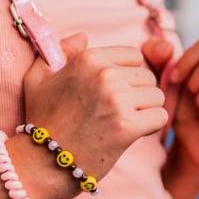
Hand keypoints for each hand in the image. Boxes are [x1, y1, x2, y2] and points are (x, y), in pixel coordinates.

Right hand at [18, 33, 168, 198]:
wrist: (42, 162)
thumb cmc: (42, 120)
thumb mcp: (38, 77)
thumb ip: (60, 51)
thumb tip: (83, 36)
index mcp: (89, 59)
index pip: (134, 56)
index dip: (129, 74)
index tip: (114, 92)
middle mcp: (105, 75)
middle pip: (148, 76)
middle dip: (138, 93)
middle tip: (117, 111)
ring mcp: (117, 100)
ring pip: (157, 96)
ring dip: (146, 110)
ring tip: (123, 122)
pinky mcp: (128, 126)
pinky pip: (160, 116)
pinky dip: (151, 127)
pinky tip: (132, 133)